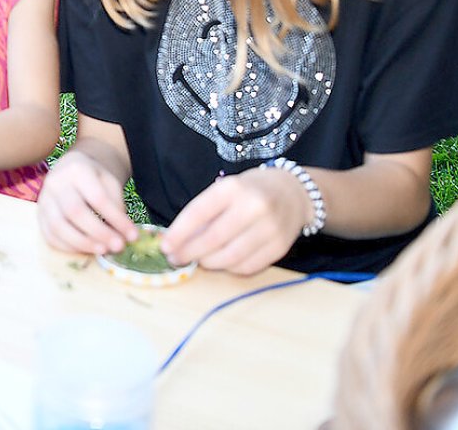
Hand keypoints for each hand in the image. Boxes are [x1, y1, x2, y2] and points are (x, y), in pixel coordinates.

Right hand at [36, 150, 140, 256]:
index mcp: (76, 169)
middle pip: (75, 211)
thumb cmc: (94, 179)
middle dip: (99, 232)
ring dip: (83, 243)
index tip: (132, 235)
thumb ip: (115, 206)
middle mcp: (55, 183)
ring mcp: (44, 200)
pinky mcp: (39, 215)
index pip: (97, 198)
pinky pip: (50, 236)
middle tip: (118, 246)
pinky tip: (86, 250)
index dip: (116, 219)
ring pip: (58, 226)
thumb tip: (123, 235)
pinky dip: (68, 247)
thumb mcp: (110, 183)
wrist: (72, 169)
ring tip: (103, 250)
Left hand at [162, 166, 308, 274]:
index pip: (198, 213)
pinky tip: (222, 263)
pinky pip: (248, 266)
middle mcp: (253, 206)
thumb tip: (179, 241)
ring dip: (208, 263)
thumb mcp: (224, 191)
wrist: (293, 192)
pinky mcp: (280, 247)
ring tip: (197, 261)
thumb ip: (204, 213)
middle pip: (213, 238)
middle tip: (175, 259)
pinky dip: (230, 268)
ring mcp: (270, 228)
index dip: (179, 233)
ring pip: (230, 257)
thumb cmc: (249, 191)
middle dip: (189, 252)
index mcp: (233, 188)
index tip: (164, 246)